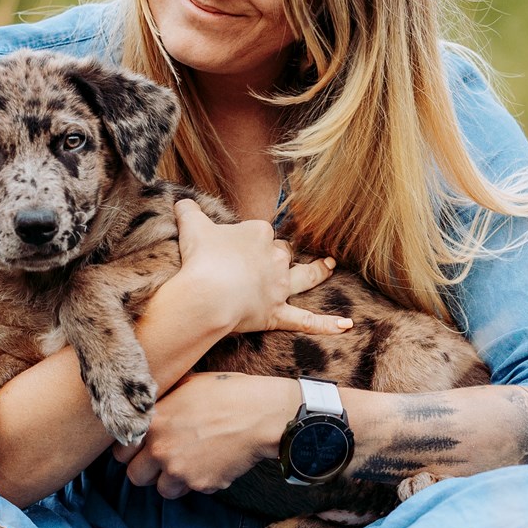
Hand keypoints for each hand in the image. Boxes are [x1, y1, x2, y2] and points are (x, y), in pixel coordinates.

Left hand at [113, 371, 299, 497]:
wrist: (261, 414)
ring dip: (171, 480)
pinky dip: (198, 481)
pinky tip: (210, 462)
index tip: (141, 448)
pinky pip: (192, 490)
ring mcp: (181, 471)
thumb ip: (160, 404)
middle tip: (162, 460)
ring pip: (162, 490)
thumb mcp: (185, 386)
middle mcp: (161, 450)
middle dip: (147, 470)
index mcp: (152, 423)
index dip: (130, 450)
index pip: (120, 451)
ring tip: (187, 463)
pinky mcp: (202, 484)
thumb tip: (147, 409)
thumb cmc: (226, 393)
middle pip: (135, 477)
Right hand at [172, 199, 351, 336]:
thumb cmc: (201, 258)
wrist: (207, 294)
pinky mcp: (277, 314)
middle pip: (283, 252)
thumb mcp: (191, 226)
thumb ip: (188, 211)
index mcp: (258, 233)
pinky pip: (306, 320)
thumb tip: (181, 202)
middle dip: (280, 254)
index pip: (261, 232)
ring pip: (305, 276)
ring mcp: (279, 287)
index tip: (236, 247)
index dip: (250, 240)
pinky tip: (346, 325)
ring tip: (330, 266)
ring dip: (319, 271)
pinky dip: (326, 324)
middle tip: (273, 259)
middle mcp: (274, 258)